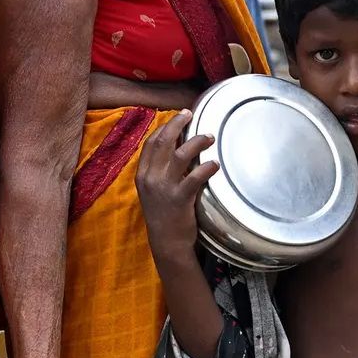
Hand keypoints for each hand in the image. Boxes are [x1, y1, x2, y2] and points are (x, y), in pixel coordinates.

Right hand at [134, 111, 216, 257]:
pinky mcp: (179, 199)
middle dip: (177, 124)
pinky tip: (214, 163)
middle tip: (190, 114)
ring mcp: (164, 188)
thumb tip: (176, 149)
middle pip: (163, 142)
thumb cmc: (164, 216)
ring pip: (179, 155)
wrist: (166, 243)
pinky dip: (206, 168)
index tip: (177, 117)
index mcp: (142, 175)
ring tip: (209, 137)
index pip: (150, 143)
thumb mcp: (154, 191)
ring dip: (196, 142)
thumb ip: (160, 171)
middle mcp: (150, 178)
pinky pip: (194, 178)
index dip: (164, 127)